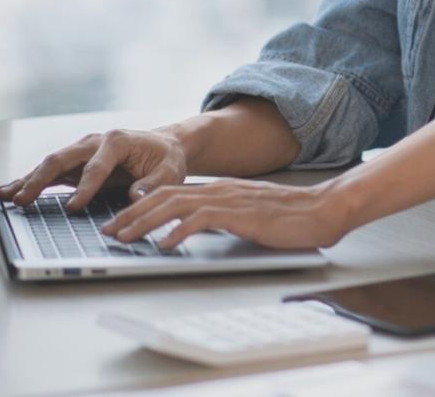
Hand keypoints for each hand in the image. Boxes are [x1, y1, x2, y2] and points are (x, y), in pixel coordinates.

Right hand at [0, 128, 187, 211]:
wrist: (163, 146)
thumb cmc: (166, 159)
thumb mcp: (171, 171)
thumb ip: (154, 183)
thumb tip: (135, 196)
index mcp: (117, 141)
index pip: (96, 167)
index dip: (85, 188)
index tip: (74, 207)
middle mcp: (94, 142)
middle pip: (62, 160)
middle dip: (40, 180)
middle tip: (23, 200)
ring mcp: (82, 152)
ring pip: (49, 165)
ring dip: (27, 180)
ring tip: (4, 196)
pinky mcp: (75, 164)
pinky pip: (50, 173)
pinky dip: (29, 181)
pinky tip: (8, 191)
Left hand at [101, 178, 349, 250]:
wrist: (324, 210)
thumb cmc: (293, 218)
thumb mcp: (250, 217)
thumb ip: (224, 220)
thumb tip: (197, 232)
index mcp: (221, 190)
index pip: (171, 193)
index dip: (141, 207)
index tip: (121, 222)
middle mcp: (220, 190)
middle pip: (164, 196)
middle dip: (132, 214)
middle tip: (110, 230)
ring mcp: (230, 200)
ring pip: (175, 205)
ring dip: (145, 222)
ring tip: (125, 237)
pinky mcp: (240, 214)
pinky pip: (201, 220)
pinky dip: (178, 231)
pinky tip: (165, 244)